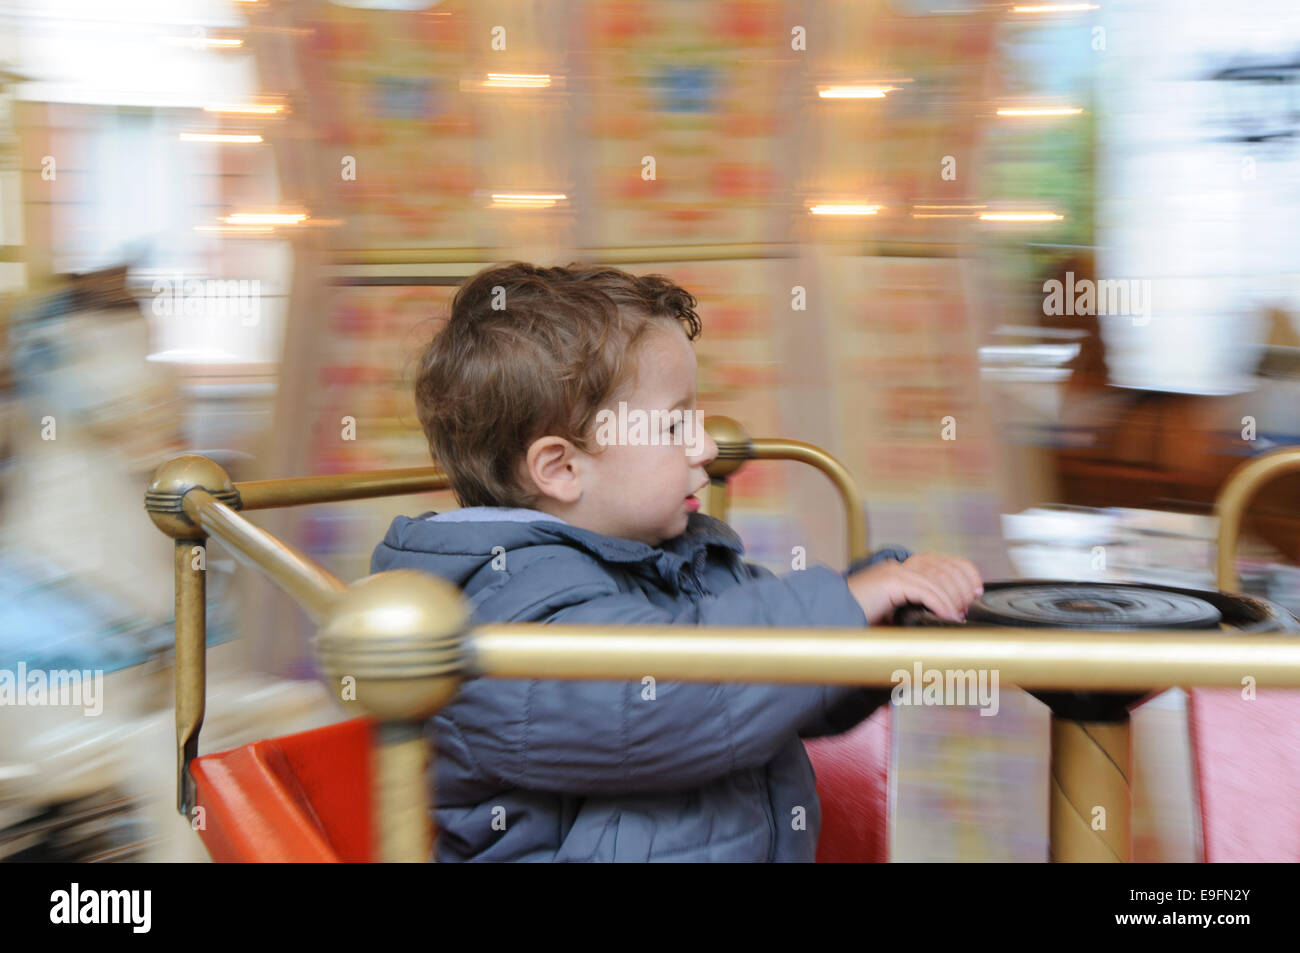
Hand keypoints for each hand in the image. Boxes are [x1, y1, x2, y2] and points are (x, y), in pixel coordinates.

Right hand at [846, 553, 983, 624]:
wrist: (832, 618)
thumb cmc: (859, 621)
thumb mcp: (895, 612)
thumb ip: (917, 609)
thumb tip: (946, 620)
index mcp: (902, 569)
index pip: (944, 561)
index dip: (965, 572)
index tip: (976, 591)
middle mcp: (900, 566)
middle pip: (946, 567)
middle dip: (964, 587)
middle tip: (968, 607)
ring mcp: (896, 572)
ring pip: (939, 580)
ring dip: (954, 599)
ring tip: (958, 616)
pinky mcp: (891, 582)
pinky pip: (926, 591)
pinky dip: (941, 605)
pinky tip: (947, 617)